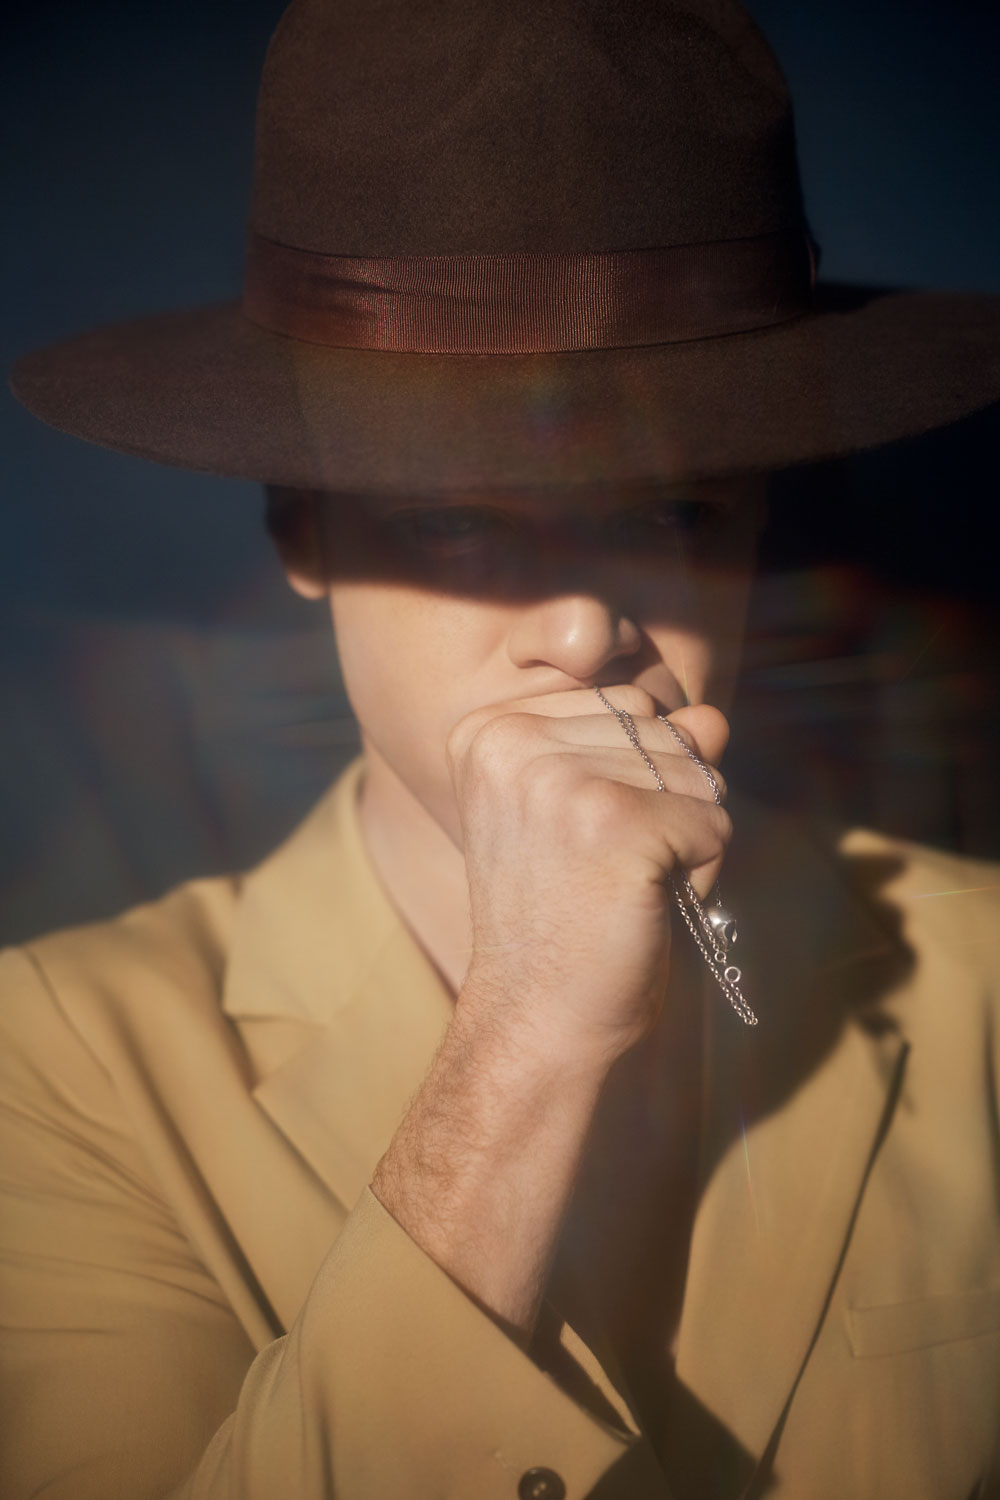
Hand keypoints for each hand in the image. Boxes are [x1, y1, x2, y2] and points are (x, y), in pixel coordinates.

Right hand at [446, 685, 730, 1067]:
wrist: (534, 1020)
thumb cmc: (561, 921)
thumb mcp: (590, 813)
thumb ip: (647, 750)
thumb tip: (713, 717)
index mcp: (490, 731)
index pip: (623, 704)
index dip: (630, 777)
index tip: (575, 842)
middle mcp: (514, 739)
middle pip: (662, 729)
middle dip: (664, 804)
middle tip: (602, 874)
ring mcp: (563, 777)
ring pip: (696, 773)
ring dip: (685, 841)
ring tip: (621, 890)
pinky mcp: (618, 820)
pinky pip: (715, 821)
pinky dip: (703, 874)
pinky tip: (644, 907)